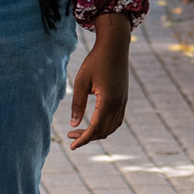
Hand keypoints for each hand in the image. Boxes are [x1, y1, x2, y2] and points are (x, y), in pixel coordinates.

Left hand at [68, 14, 130, 148]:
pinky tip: (94, 123)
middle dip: (87, 137)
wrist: (115, 47)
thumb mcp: (81, 81)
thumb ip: (77, 103)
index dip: (83, 139)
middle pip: (103, 131)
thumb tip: (73, 124)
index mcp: (108, 101)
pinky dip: (106, 126)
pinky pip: (117, 120)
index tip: (72, 146)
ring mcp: (123, 102)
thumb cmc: (95, 61)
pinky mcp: (124, 98)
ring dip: (97, 133)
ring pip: (111, 127)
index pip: (95, 128)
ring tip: (80, 132)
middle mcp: (118, 104)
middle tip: (70, 135)